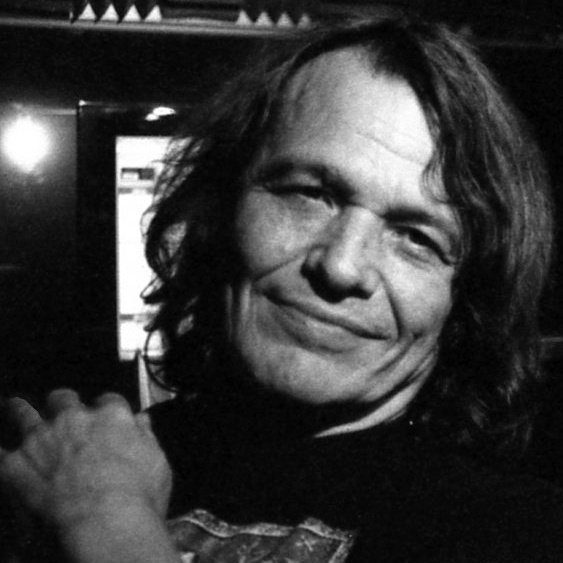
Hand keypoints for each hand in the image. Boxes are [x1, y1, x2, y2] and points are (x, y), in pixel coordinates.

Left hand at [0, 390, 171, 530]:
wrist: (105, 522)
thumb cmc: (136, 496)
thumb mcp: (157, 462)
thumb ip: (146, 437)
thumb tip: (143, 422)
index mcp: (111, 417)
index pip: (108, 401)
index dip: (105, 408)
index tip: (104, 415)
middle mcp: (75, 420)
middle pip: (63, 399)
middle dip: (62, 403)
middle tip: (61, 408)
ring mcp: (42, 439)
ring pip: (23, 414)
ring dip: (19, 411)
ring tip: (15, 408)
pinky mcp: (15, 465)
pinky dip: (0, 453)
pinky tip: (1, 454)